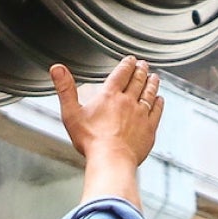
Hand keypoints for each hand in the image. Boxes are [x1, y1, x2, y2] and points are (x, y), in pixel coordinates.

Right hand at [50, 57, 163, 207]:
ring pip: (149, 93)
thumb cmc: (90, 139)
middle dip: (141, 71)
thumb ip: (65, 89)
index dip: (126, 65)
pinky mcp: (149, 128)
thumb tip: (57, 69)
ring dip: (152, 83)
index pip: (120, 74)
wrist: (111, 158)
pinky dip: (159, 103)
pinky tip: (160, 99)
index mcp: (109, 96)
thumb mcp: (71, 113)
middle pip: (137, 81)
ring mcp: (141, 114)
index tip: (131, 59)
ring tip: (154, 77)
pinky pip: (157, 111)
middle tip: (143, 65)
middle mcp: (128, 102)